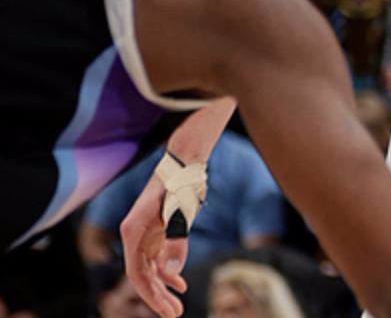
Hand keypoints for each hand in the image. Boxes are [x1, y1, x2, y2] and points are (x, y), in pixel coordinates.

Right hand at [121, 173, 188, 317]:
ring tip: (177, 307)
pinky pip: (159, 258)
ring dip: (163, 288)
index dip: (150, 296)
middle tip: (174, 315)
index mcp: (133, 231)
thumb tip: (172, 272)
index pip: (137, 274)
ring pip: (150, 269)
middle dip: (157, 297)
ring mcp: (145, 233)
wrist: (186, 160)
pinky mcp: (156, 231)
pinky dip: (169, 272)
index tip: (166, 312)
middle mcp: (134, 235)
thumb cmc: (182, 182)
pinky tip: (180, 284)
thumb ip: (177, 240)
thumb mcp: (182, 210)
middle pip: (142, 275)